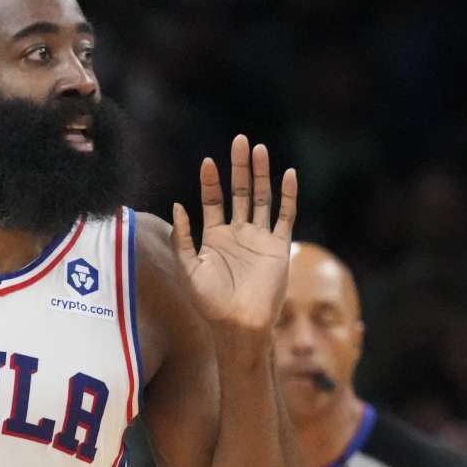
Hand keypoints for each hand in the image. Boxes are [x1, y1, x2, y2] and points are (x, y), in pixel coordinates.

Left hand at [172, 135, 296, 339]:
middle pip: (241, 192)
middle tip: (239, 141)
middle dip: (239, 167)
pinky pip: (286, 215)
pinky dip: (288, 195)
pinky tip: (288, 174)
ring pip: (262, 198)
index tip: (208, 162)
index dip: (211, 182)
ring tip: (258, 149)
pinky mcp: (279, 246)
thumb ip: (182, 238)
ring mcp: (260, 238)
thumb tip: (177, 205)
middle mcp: (239, 233)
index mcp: (216, 237)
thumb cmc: (210, 302)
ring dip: (261, 174)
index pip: (214, 200)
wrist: (238, 324)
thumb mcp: (188, 268)